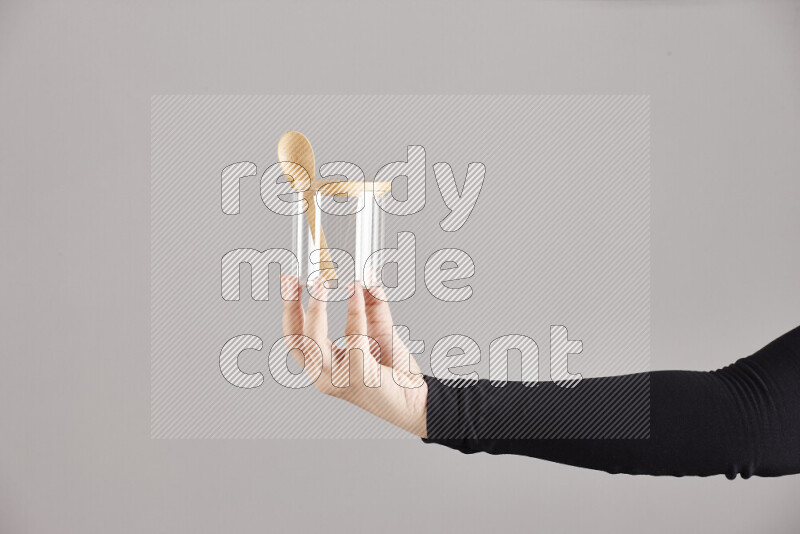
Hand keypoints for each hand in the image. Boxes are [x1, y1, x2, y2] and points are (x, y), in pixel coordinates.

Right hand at [280, 274, 427, 437]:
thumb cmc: (396, 372)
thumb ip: (370, 306)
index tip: (289, 281)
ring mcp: (339, 379)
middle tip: (295, 280)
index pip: (296, 337)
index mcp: (324, 365)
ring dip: (315, 308)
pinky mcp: (359, 376)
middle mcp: (325, 375)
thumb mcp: (378, 331)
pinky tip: (357, 292)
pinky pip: (353, 338)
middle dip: (290, 308)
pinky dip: (353, 311)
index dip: (289, 309)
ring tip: (321, 282)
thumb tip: (365, 279)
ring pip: (314, 341)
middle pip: (295, 341)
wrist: (418, 399)